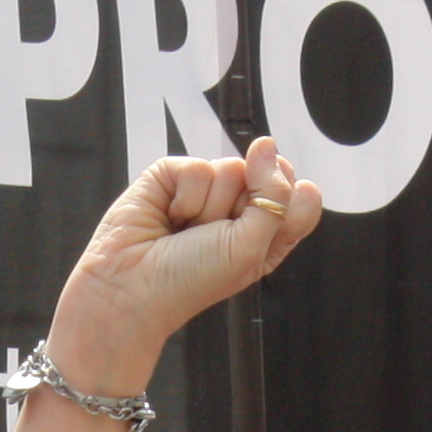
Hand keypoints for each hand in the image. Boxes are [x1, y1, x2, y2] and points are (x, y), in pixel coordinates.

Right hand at [43, 137, 321, 395]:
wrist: (130, 287)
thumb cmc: (190, 280)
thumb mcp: (250, 248)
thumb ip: (273, 196)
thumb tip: (267, 144)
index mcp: (266, 233)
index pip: (300, 196)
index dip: (289, 198)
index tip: (265, 221)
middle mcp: (239, 210)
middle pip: (268, 175)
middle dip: (243, 207)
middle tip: (215, 236)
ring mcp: (206, 191)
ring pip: (231, 167)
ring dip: (209, 206)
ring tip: (185, 230)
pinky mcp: (173, 176)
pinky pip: (197, 166)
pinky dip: (185, 195)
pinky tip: (168, 216)